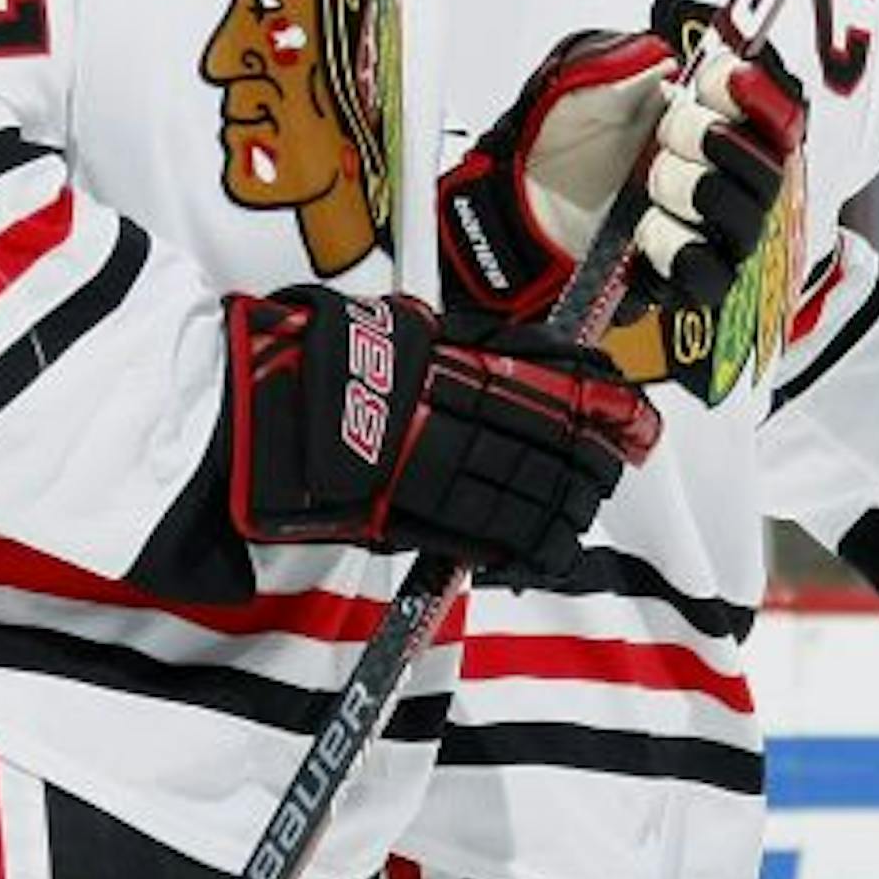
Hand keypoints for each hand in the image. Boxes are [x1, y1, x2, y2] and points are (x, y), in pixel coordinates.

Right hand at [224, 284, 659, 577]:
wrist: (241, 408)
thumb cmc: (312, 353)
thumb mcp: (403, 324)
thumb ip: (469, 344)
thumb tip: (541, 356)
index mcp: (454, 365)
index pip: (553, 391)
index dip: (602, 410)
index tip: (638, 419)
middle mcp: (450, 421)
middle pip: (547, 449)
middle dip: (589, 464)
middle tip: (614, 468)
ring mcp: (429, 475)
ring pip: (521, 496)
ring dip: (564, 508)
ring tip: (585, 511)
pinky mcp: (402, 522)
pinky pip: (477, 539)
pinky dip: (519, 549)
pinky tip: (543, 554)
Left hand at [437, 16, 806, 325]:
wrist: (519, 192)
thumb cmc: (561, 138)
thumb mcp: (581, 82)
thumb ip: (625, 67)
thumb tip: (665, 60)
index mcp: (711, 119)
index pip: (772, 112)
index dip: (759, 95)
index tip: (721, 77)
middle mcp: (720, 176)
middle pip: (769, 168)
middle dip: (718, 140)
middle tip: (669, 130)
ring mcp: (705, 230)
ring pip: (746, 222)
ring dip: (696, 191)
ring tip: (649, 179)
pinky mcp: (680, 277)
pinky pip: (710, 276)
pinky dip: (680, 248)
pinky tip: (646, 228)